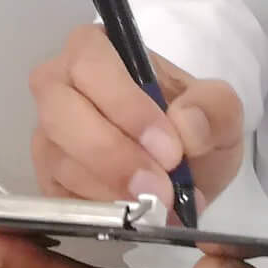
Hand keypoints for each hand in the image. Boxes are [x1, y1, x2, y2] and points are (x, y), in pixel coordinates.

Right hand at [32, 23, 246, 210]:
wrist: (182, 173)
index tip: (170, 150)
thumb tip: (186, 124)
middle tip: (159, 190)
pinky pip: (60, 197)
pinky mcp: (47, 180)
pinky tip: (133, 218)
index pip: (91, 64)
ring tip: (158, 208)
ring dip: (110, 189)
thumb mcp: (220, 112)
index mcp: (95, 49)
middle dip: (111, 154)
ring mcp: (48, 135)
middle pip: (60, 111)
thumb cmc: (192, 127)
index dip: (125, 106)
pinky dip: (98, 212)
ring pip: (60, 159)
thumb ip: (214, 108)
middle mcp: (59, 85)